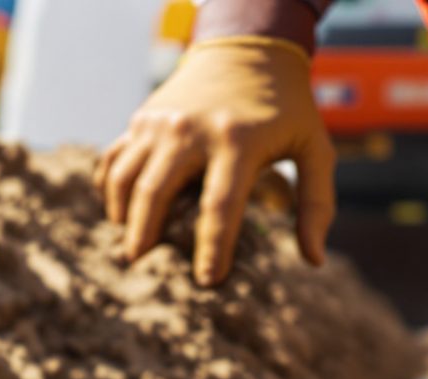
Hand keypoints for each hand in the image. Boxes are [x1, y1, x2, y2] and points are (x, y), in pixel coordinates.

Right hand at [94, 37, 335, 286]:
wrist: (249, 48)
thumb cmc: (287, 108)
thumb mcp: (314, 148)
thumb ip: (316, 204)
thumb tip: (314, 260)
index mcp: (237, 141)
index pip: (219, 206)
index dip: (211, 248)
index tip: (207, 281)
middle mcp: (190, 130)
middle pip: (155, 193)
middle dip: (146, 236)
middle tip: (144, 269)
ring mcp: (160, 122)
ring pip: (125, 178)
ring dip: (123, 217)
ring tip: (133, 248)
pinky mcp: (143, 118)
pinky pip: (114, 159)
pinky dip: (111, 189)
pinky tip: (120, 214)